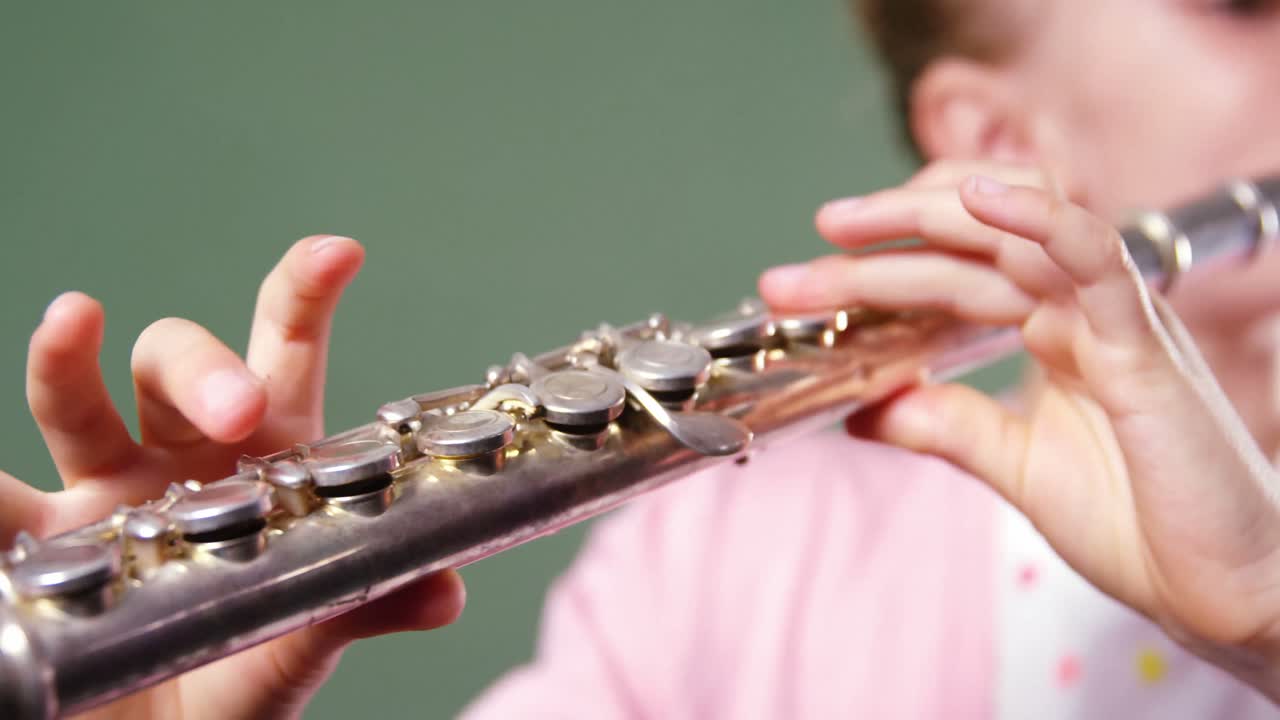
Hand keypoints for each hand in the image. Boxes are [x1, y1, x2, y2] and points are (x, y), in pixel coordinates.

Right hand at [2, 236, 464, 718]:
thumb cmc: (251, 668)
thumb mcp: (309, 633)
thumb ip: (370, 602)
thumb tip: (444, 591)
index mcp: (266, 455)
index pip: (287, 353)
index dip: (306, 293)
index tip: (339, 251)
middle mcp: (180, 453)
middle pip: (180, 368)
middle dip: (207, 369)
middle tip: (239, 411)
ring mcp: (102, 490)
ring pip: (75, 403)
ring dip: (67, 361)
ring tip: (72, 319)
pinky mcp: (36, 540)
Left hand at [759, 162, 1279, 696]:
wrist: (1228, 591)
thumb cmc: (1143, 525)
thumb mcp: (1015, 467)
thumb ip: (946, 426)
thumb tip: (863, 409)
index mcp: (1054, 332)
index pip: (957, 270)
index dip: (883, 263)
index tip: (808, 277)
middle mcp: (1081, 312)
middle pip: (971, 241)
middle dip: (881, 240)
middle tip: (805, 251)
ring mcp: (1113, 321)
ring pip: (1018, 232)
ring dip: (927, 219)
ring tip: (850, 225)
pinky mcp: (1144, 348)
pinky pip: (1095, 259)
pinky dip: (1038, 222)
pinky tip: (977, 201)